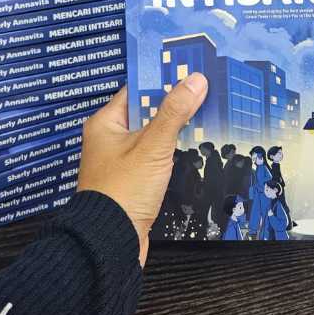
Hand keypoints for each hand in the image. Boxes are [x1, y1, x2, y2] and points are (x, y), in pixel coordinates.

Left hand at [77, 74, 208, 265]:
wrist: (111, 243)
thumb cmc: (122, 191)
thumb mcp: (153, 146)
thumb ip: (175, 112)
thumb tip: (196, 80)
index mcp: (105, 123)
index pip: (136, 90)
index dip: (162, 80)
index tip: (189, 72)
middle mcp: (110, 139)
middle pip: (147, 113)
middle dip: (174, 105)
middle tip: (206, 92)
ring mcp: (122, 162)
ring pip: (154, 136)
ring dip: (176, 130)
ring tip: (208, 115)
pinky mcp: (133, 182)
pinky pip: (156, 158)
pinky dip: (173, 152)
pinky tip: (195, 148)